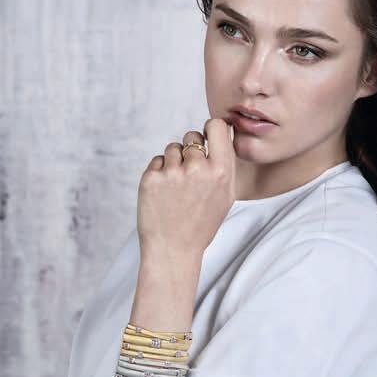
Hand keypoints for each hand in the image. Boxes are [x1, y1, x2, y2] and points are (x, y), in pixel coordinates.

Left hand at [136, 118, 236, 272]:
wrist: (173, 250)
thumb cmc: (202, 223)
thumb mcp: (225, 195)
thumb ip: (225, 163)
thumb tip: (223, 130)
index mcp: (220, 172)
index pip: (216, 126)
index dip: (210, 129)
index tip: (207, 137)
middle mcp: (197, 169)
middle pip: (192, 136)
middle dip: (190, 149)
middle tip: (189, 172)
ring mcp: (172, 173)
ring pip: (172, 148)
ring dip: (173, 162)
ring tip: (176, 188)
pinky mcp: (151, 178)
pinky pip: (157, 161)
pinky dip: (159, 173)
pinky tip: (164, 194)